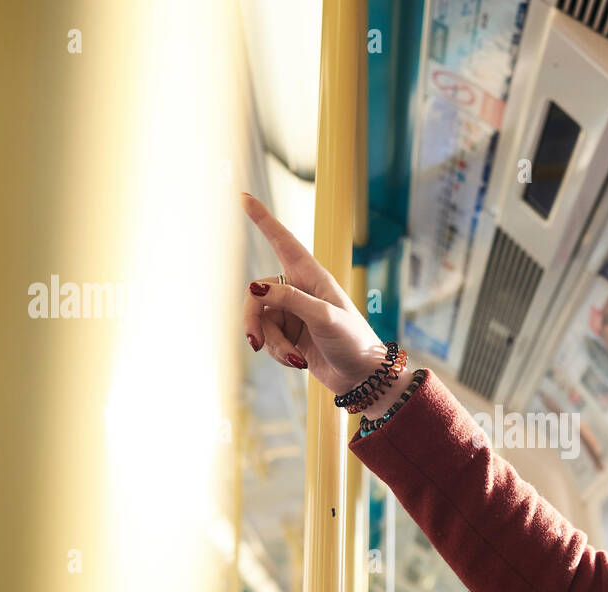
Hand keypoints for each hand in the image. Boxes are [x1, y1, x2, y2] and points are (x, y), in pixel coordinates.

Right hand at [239, 192, 408, 397]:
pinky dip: (278, 354)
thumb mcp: (325, 318)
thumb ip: (291, 301)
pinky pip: (268, 340)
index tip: (244, 198)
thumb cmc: (354, 342)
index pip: (283, 242)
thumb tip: (255, 290)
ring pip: (261, 322)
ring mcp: (293, 314)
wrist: (362, 378)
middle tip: (255, 343)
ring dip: (272, 344)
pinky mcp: (289, 336)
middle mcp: (299, 292)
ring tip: (294, 359)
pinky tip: (298, 363)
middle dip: (254, 320)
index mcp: (313, 277)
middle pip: (257, 296)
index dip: (264, 220)